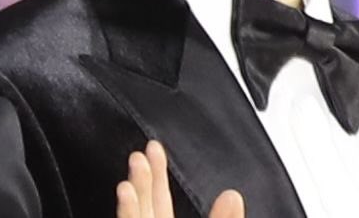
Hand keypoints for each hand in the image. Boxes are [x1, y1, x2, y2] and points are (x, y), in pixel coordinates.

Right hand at [116, 140, 244, 217]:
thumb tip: (233, 196)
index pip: (161, 203)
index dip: (157, 175)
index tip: (153, 148)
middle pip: (146, 207)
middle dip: (144, 178)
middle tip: (143, 149)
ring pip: (136, 216)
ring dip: (134, 191)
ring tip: (136, 163)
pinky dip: (127, 211)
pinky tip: (126, 193)